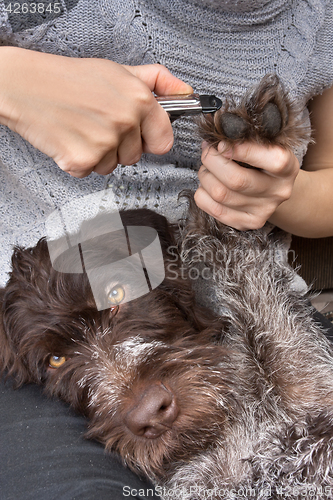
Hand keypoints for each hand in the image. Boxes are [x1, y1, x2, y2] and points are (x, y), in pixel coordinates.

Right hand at [0, 47, 192, 177]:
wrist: (25, 86)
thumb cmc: (69, 77)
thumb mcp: (119, 71)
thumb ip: (157, 81)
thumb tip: (186, 93)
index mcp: (139, 100)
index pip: (164, 141)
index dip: (151, 139)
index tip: (140, 135)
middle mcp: (125, 122)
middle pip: (136, 157)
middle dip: (121, 146)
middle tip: (98, 124)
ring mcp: (104, 144)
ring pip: (113, 166)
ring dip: (99, 154)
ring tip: (82, 129)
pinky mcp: (82, 161)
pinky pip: (90, 172)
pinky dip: (79, 161)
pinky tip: (70, 139)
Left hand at [194, 141, 299, 229]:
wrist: (273, 189)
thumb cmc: (264, 162)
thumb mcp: (266, 146)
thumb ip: (247, 141)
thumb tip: (218, 141)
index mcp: (287, 168)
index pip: (271, 160)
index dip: (241, 150)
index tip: (222, 143)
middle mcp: (277, 193)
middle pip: (236, 180)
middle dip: (212, 161)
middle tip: (208, 151)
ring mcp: (261, 211)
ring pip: (220, 194)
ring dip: (205, 176)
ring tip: (208, 168)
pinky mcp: (245, 223)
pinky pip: (212, 208)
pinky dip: (202, 193)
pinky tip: (208, 185)